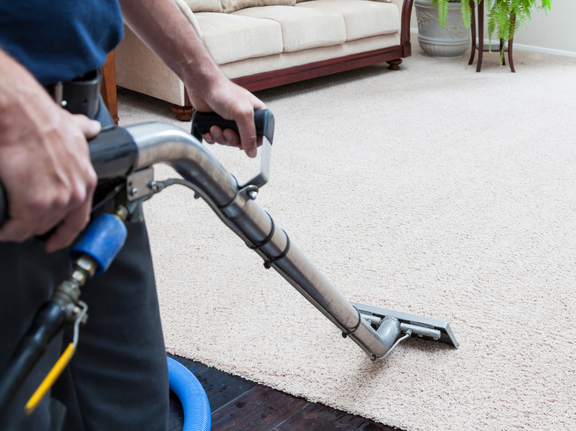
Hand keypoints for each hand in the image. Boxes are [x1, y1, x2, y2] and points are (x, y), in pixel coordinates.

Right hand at [0, 55, 98, 251]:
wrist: (20, 113)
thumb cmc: (41, 119)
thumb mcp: (73, 126)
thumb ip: (83, 131)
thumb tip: (91, 128)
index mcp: (86, 180)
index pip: (79, 219)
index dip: (65, 234)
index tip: (55, 241)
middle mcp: (75, 193)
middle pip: (52, 224)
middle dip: (35, 224)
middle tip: (20, 220)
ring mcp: (55, 200)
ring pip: (33, 228)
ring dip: (18, 227)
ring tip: (8, 221)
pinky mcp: (32, 203)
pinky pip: (17, 229)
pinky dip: (7, 230)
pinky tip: (2, 226)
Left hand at [186, 79, 264, 157]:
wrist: (202, 86)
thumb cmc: (223, 91)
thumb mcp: (243, 113)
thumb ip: (249, 134)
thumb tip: (252, 151)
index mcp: (256, 113)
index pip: (261, 135)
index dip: (253, 142)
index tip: (245, 143)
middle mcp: (244, 118)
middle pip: (243, 141)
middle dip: (232, 139)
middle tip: (227, 131)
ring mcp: (230, 122)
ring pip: (229, 141)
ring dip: (220, 137)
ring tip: (215, 127)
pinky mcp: (217, 124)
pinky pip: (217, 139)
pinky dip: (212, 137)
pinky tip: (209, 130)